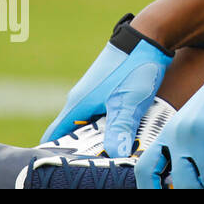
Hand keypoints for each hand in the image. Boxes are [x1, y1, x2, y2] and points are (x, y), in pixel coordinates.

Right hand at [43, 13, 174, 156]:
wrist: (149, 36)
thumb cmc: (134, 68)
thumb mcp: (128, 103)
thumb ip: (120, 130)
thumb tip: (115, 156)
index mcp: (77, 105)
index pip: (54, 136)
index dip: (55, 154)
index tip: (63, 166)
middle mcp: (81, 99)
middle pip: (73, 133)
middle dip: (82, 149)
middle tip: (94, 164)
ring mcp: (94, 92)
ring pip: (90, 122)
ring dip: (98, 137)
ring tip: (110, 153)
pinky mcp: (108, 88)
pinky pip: (102, 112)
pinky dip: (109, 124)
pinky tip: (123, 132)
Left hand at [135, 48, 203, 188]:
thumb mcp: (193, 121)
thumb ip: (183, 146)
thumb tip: (180, 178)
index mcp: (169, 133)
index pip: (146, 169)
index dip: (150, 190)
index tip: (164, 197)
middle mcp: (180, 134)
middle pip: (182, 183)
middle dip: (200, 193)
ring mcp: (200, 132)